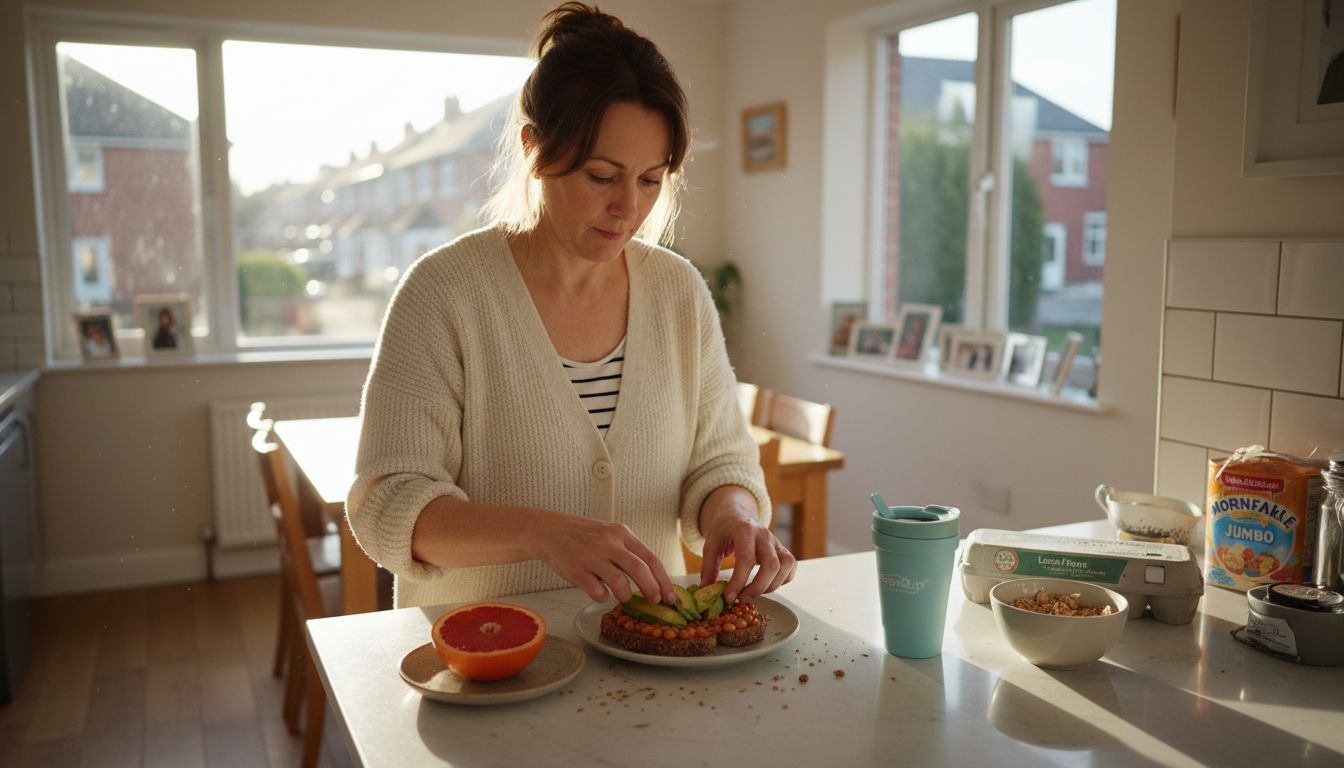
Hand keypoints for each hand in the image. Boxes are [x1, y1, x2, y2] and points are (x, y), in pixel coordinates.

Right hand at [526, 511, 677, 605]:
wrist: (549, 531)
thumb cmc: (584, 536)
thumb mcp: (610, 534)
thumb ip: (629, 552)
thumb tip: (653, 579)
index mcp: (622, 533)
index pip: (651, 558)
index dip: (664, 580)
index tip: (671, 596)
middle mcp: (609, 543)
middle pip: (640, 571)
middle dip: (652, 590)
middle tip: (656, 602)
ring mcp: (592, 557)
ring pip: (620, 584)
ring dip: (626, 595)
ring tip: (623, 596)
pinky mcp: (577, 571)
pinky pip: (598, 592)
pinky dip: (603, 597)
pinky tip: (600, 591)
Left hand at [699, 487, 796, 601]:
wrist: (736, 512)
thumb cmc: (723, 528)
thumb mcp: (710, 544)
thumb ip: (709, 567)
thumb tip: (707, 591)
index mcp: (744, 530)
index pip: (746, 560)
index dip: (738, 582)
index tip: (729, 597)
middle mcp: (764, 535)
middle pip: (772, 564)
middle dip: (759, 587)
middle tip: (742, 597)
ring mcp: (776, 541)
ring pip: (786, 565)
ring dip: (772, 585)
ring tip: (753, 591)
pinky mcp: (782, 548)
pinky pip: (791, 566)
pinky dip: (783, 579)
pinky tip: (767, 583)